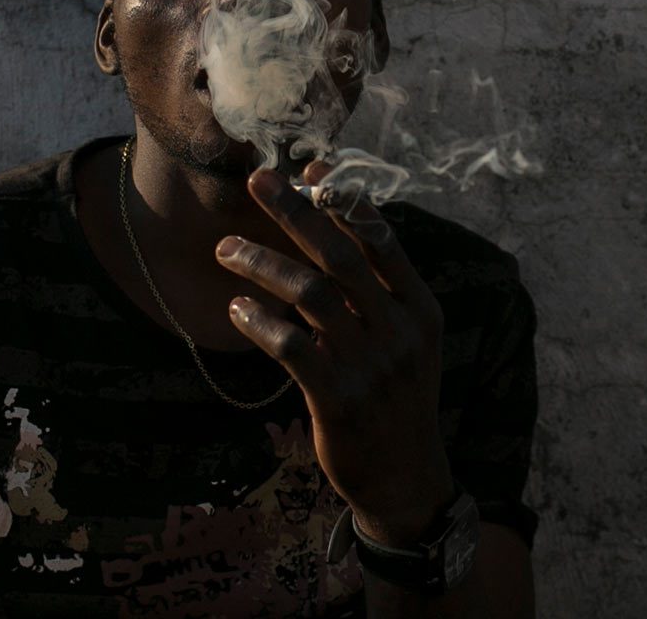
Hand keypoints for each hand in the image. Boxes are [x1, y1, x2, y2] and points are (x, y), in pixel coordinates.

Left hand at [215, 161, 455, 544]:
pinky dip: (258, 320)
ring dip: (262, 263)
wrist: (404, 478)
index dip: (343, 199)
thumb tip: (337, 221)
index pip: (381, 238)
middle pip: (340, 254)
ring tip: (225, 249)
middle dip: (295, 210)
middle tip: (257, 180)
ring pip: (309, 292)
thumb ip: (379, 289)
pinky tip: (236, 308)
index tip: (308, 168)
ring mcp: (370, 365)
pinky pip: (290, 345)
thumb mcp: (406, 340)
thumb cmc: (395, 396)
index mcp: (420, 308)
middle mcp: (400, 331)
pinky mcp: (338, 398)